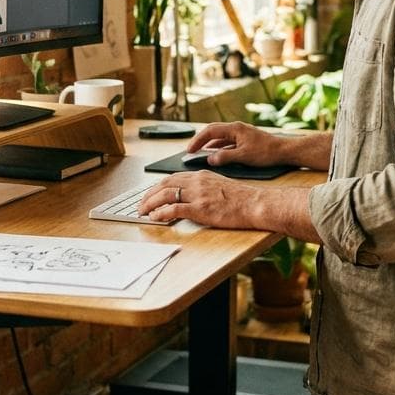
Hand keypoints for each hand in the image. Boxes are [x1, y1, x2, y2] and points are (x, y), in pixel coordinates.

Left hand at [138, 171, 258, 227]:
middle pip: (164, 184)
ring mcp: (197, 195)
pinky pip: (174, 209)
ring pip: (165, 195)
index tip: (149, 194)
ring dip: (150, 203)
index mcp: (200, 175)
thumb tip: (190, 196)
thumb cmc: (241, 198)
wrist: (254, 203)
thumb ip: (203, 187)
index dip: (157, 186)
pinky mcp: (200, 209)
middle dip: (148, 194)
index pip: (172, 178)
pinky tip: (154, 218)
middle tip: (140, 204)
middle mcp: (196, 182)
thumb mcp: (219, 185)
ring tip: (142, 211)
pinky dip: (161, 213)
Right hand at [185, 120, 283, 167]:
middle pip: (213, 131)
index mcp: (235, 129)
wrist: (284, 151)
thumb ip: (225, 157)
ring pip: (220, 137)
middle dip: (201, 141)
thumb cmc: (266, 152)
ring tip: (199, 154)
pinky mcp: (245, 140)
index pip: (210, 131)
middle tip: (190, 151)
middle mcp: (236, 128)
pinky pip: (227, 142)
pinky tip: (215, 155)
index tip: (189, 150)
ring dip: (209, 145)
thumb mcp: (244, 157)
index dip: (198, 140)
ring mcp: (241, 133)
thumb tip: (209, 159)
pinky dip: (218, 148)